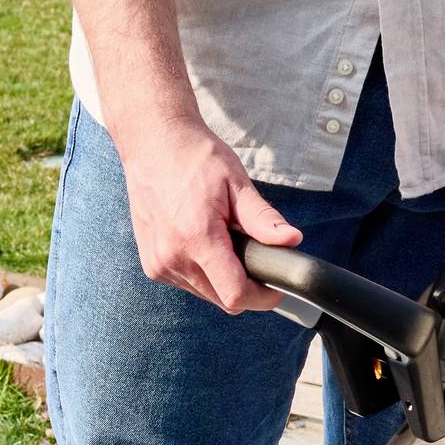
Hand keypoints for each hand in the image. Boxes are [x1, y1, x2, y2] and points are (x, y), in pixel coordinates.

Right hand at [119, 120, 297, 311]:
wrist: (153, 144)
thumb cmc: (196, 158)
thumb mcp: (236, 183)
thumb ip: (263, 219)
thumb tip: (292, 240)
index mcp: (197, 238)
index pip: (235, 295)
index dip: (262, 297)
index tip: (275, 287)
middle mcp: (173, 258)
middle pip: (222, 299)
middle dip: (244, 285)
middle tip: (253, 254)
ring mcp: (159, 264)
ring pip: (206, 295)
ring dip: (222, 279)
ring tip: (224, 242)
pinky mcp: (152, 265)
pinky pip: (187, 284)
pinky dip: (202, 272)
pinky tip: (201, 242)